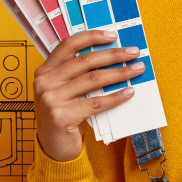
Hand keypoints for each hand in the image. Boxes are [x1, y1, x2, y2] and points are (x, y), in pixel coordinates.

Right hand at [33, 29, 145, 161]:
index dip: (92, 37)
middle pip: (85, 61)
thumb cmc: (64, 114)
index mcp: (45, 70)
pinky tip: (128, 92)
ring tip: (136, 69)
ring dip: (120, 73)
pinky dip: (115, 97)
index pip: (69, 45)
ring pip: (93, 80)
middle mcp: (45, 82)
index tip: (113, 35)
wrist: (53, 146)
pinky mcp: (61, 116)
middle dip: (113, 54)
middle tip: (133, 52)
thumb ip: (78, 73)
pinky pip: (96, 102)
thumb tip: (112, 55)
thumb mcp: (65, 89)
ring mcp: (51, 99)